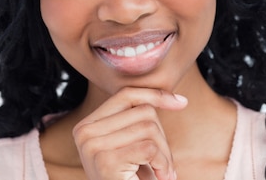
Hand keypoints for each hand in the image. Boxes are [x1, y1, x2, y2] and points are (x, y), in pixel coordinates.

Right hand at [73, 87, 187, 179]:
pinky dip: (163, 164)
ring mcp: (92, 145)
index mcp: (86, 125)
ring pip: (149, 128)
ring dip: (165, 154)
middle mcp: (84, 132)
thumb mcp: (130, 146)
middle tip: (163, 164)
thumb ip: (139, 120)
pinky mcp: (106, 161)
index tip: (181, 102)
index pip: (126, 94)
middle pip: (143, 111)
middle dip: (163, 136)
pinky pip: (150, 148)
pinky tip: (159, 178)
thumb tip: (176, 99)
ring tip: (162, 173)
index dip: (155, 95)